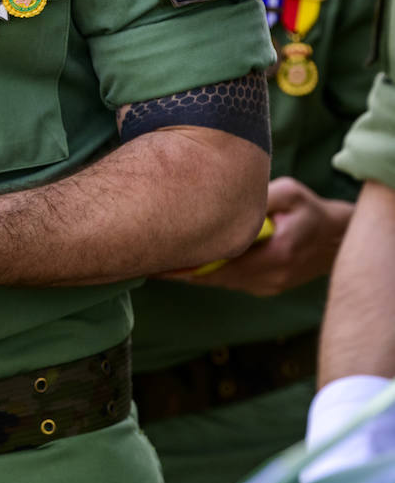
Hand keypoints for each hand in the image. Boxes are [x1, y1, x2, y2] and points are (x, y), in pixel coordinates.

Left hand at [161, 176, 350, 295]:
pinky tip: (186, 263)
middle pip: (213, 278)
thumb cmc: (309, 210)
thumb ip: (260, 198)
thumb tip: (224, 196)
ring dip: (191, 273)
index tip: (157, 260)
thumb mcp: (289, 194)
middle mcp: (269, 277)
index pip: (220, 264)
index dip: (187, 264)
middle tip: (145, 260)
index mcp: (275, 255)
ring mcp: (266, 287)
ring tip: (157, 262)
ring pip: (218, 282)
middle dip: (180, 271)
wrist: (336, 239)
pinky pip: (228, 282)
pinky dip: (208, 273)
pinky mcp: (263, 289)